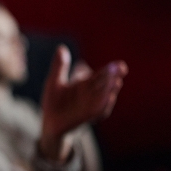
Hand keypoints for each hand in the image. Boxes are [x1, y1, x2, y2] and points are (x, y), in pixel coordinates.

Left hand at [39, 45, 127, 161]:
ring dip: (110, 91)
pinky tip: (108, 99)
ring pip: (103, 97)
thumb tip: (61, 47)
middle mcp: (91, 95)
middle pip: (105, 84)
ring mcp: (89, 106)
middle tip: (121, 69)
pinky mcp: (84, 117)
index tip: (119, 64)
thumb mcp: (54, 82)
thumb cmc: (54, 102)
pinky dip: (102, 106)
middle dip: (113, 77)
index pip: (101, 75)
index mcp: (86, 84)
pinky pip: (96, 112)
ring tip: (116, 82)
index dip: (111, 70)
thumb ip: (59, 66)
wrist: (49, 122)